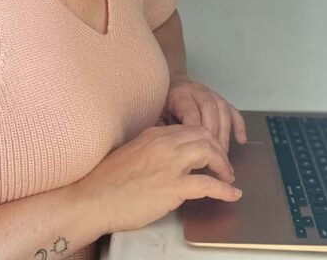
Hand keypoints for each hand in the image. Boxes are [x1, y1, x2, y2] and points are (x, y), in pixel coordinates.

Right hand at [77, 123, 241, 234]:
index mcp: (155, 134)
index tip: (211, 153)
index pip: (191, 128)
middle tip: (224, 166)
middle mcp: (165, 144)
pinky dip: (225, 189)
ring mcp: (170, 164)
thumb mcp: (133, 153)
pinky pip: (208, 184)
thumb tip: (168, 158)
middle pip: (205, 136)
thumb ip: (152, 150)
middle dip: (220, 150)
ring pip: (210, 152)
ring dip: (224, 165)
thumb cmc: (108, 181)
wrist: (93, 198)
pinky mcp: (172, 187)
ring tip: (228, 178)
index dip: (207, 140)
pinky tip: (232, 194)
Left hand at [163, 77, 246, 152]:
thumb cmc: (160, 107)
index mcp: (179, 94)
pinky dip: (239, 125)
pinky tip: (241, 140)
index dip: (196, 134)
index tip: (197, 152)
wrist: (165, 86)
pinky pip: (232, 110)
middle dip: (213, 135)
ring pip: (222, 109)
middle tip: (214, 159)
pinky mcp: (218, 99)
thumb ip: (163, 131)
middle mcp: (196, 91)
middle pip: (210, 109)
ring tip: (223, 156)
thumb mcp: (156, 116)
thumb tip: (168, 151)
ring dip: (224, 133)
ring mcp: (209, 93)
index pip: (191, 113)